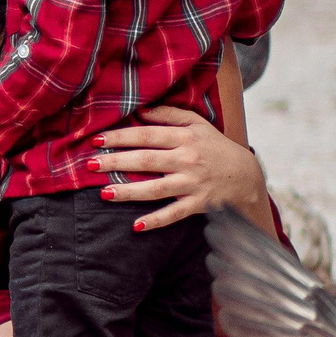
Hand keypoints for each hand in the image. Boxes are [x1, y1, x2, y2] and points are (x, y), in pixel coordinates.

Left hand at [92, 106, 268, 231]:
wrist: (247, 176)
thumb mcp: (197, 125)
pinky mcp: (198, 204)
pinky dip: (156, 221)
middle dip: (116, 162)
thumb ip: (169, 115)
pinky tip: (135, 226)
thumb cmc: (214, 147)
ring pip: (156, 189)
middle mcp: (188, 160)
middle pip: (146, 160)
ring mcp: (193, 184)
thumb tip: (139, 110)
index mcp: (185, 138)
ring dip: (129, 192)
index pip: (147, 135)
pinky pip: (174, 214)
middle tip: (89, 165)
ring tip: (103, 194)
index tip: (95, 140)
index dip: (120, 137)